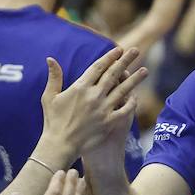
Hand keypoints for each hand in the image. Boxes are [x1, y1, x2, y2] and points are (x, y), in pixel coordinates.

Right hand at [36, 48, 147, 166]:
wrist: (60, 145)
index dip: (109, 57)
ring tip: (145, 70)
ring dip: (135, 80)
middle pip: (113, 74)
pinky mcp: (109, 122)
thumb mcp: (50, 97)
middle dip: (125, 61)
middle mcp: (94, 96)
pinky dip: (132, 103)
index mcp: (80, 88)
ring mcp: (103, 109)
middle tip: (136, 51)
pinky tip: (137, 96)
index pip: (98, 67)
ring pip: (123, 90)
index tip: (118, 50)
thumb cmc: (53, 121)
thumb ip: (54, 77)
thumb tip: (50, 58)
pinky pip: (125, 110)